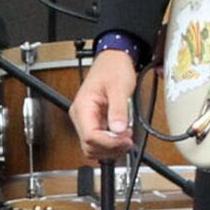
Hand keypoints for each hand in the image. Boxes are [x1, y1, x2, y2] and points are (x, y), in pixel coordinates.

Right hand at [72, 47, 143, 162]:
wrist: (113, 61)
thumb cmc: (113, 69)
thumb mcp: (119, 88)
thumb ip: (119, 110)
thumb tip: (119, 130)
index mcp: (82, 107)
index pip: (90, 136)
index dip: (109, 142)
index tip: (126, 138)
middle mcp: (80, 116)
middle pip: (89, 146)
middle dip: (111, 147)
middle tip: (128, 140)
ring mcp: (86, 121)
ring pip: (93, 148)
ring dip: (111, 149)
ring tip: (127, 139)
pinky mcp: (94, 123)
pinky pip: (99, 141)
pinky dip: (111, 144)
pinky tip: (122, 137)